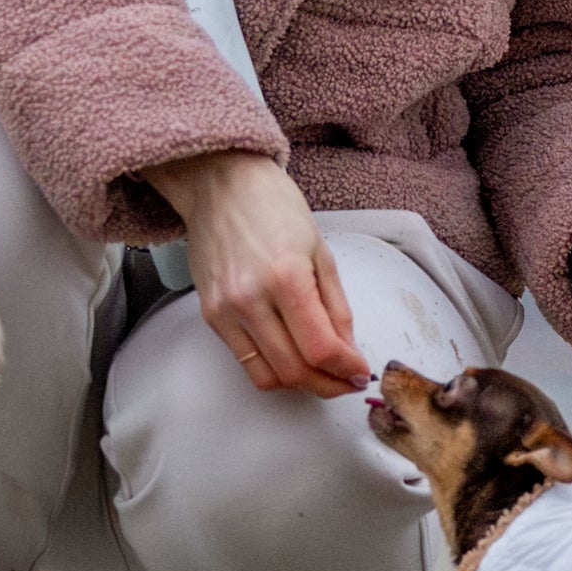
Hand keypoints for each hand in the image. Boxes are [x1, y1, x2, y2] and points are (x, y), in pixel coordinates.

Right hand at [143, 150, 368, 394]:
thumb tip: (348, 354)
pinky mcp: (211, 315)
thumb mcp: (321, 252)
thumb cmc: (275, 208)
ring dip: (302, 384)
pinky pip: (246, 363)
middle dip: (328, 385)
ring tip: (322, 374)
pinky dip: (274, 371)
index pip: (321, 348)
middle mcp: (251, 299)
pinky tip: (293, 359)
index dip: (346, 370)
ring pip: (269, 377)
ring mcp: (226, 310)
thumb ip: (337, 309)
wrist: (221, 185)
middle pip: (295, 370)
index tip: (360, 374)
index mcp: (286, 277)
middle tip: (346, 381)